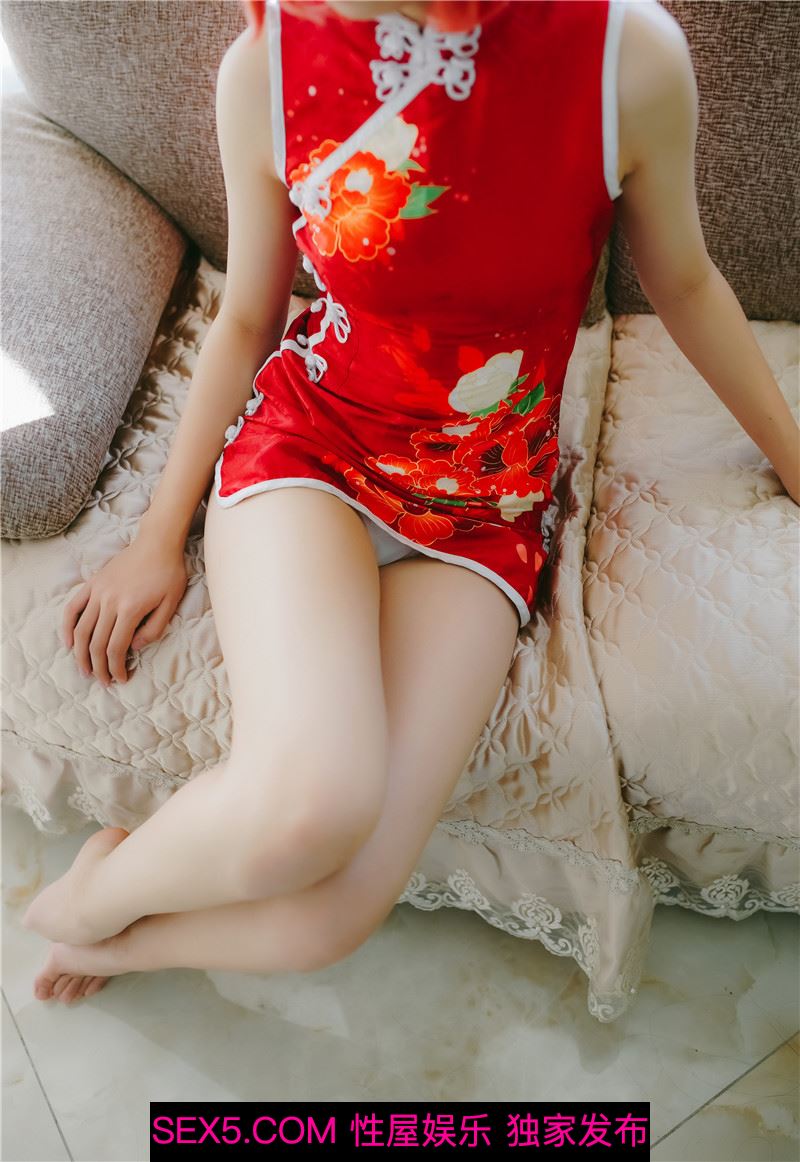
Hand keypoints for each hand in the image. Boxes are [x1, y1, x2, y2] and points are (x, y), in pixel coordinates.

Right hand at [62, 534, 188, 685]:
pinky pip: (73, 608)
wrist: (157, 542)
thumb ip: (153, 629)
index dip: (116, 667)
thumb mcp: (171, 603)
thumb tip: (134, 648)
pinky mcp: (92, 583)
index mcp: (130, 609)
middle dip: (98, 667)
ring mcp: (98, 592)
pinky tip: (69, 643)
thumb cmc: (169, 573)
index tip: (121, 679)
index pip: (116, 647)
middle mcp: (109, 601)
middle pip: (97, 643)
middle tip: (103, 682)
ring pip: (82, 629)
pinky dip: (68, 626)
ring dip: (80, 653)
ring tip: (84, 670)